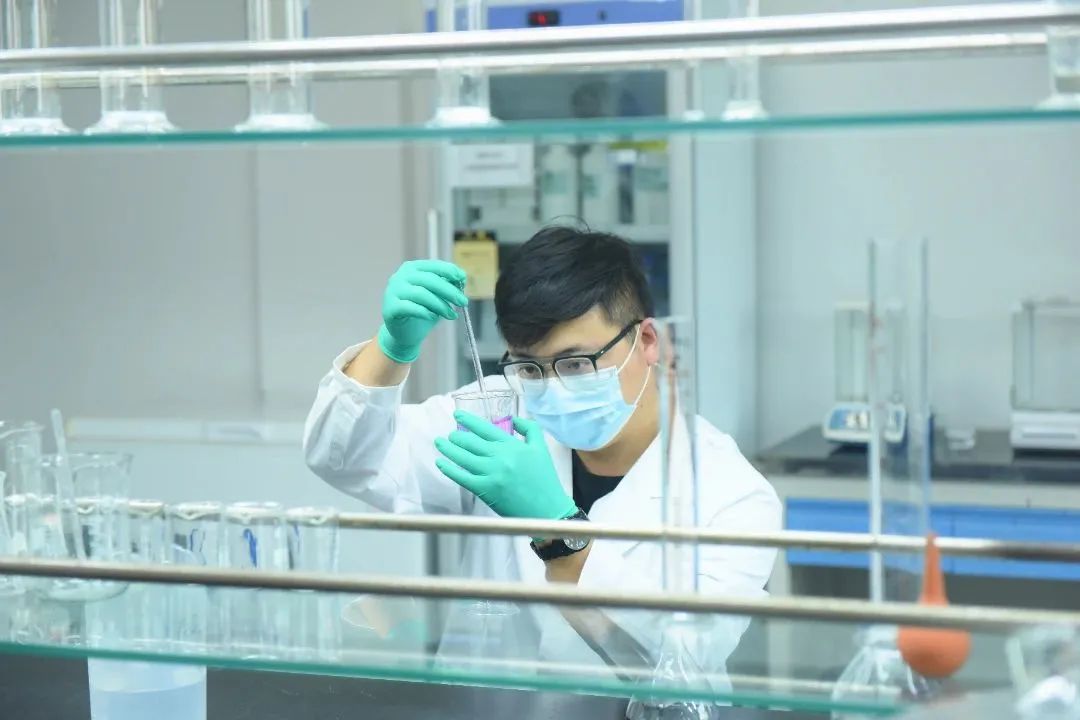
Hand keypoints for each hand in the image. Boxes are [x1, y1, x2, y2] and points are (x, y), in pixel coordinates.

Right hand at [377, 260, 467, 363]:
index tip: (463, 279)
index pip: (433, 266)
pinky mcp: (390, 308)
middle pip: (429, 280)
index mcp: (412, 268)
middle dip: (449, 291)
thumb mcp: (437, 295)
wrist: (405, 333)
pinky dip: (425, 312)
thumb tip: (462, 277)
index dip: (449, 271)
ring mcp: (393, 292)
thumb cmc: (422, 310)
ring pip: (421, 294)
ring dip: (440, 305)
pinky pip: (410, 308)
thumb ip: (446, 285)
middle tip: (463, 302)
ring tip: (451, 314)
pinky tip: (433, 316)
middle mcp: (400, 276)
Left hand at [435, 412, 576, 521]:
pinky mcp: (485, 490)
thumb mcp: (541, 448)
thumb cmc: (545, 479)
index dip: (469, 421)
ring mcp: (491, 474)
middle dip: (456, 437)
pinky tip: (441, 463)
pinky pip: (462, 477)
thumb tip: (514, 419)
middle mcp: (499, 457)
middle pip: (471, 442)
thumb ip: (529, 429)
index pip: (485, 429)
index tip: (458, 416)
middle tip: (449, 434)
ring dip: (448, 449)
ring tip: (440, 443)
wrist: (547, 509)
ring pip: (463, 458)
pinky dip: (449, 469)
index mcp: (512, 445)